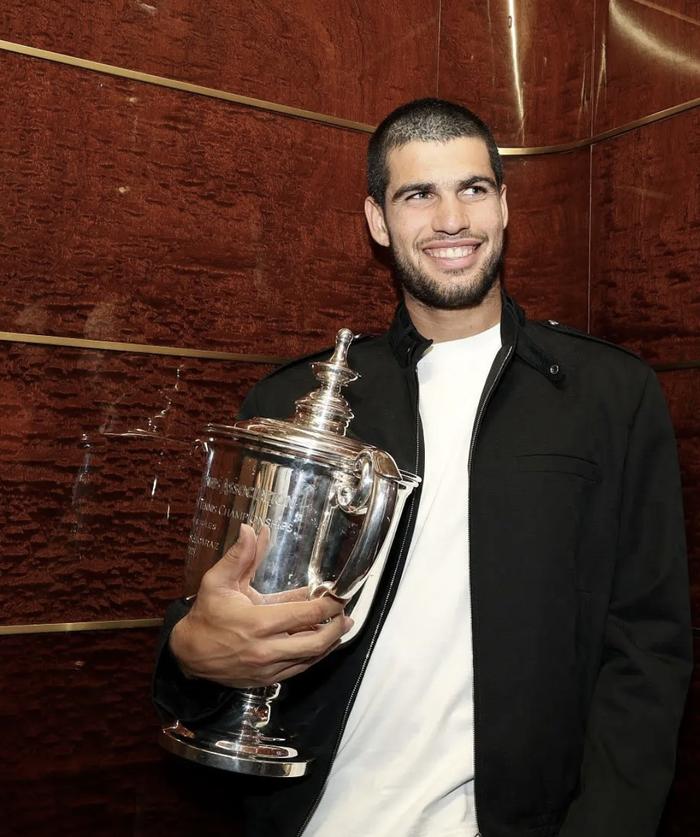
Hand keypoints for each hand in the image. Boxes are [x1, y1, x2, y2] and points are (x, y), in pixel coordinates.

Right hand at [169, 524, 352, 687]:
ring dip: (329, 642)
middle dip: (336, 627)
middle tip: (345, 613)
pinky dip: (313, 656)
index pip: (306, 614)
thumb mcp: (218, 581)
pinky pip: (299, 669)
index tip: (340, 595)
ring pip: (311, 658)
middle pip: (316, 641)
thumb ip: (240, 556)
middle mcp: (266, 649)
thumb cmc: (206, 615)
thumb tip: (251, 530)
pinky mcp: (266, 679)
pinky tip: (320, 644)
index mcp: (258, 623)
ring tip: (340, 627)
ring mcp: (268, 668)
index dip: (329, 605)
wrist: (188, 654)